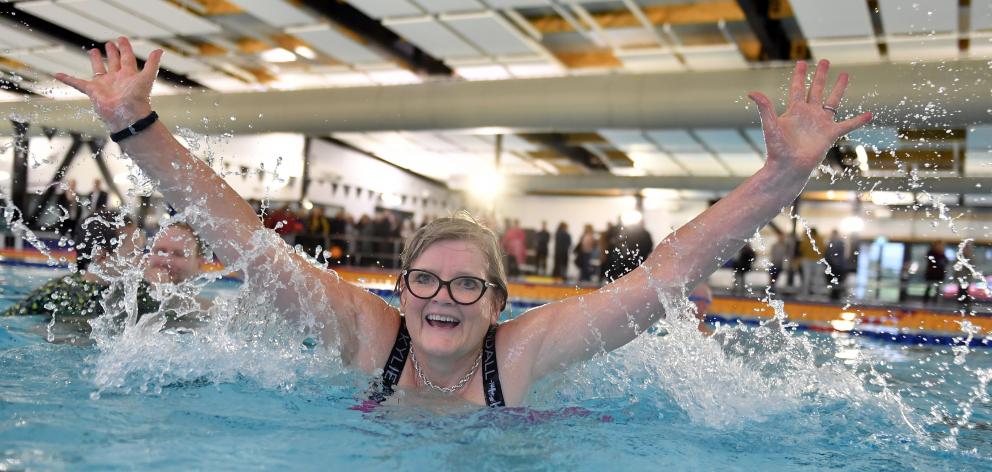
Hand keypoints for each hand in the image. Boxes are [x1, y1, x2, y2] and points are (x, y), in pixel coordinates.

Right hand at [53, 37, 161, 130]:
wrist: (127, 116)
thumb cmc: (138, 98)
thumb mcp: (146, 78)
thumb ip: (152, 64)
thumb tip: (159, 50)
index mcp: (129, 75)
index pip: (127, 57)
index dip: (125, 48)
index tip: (121, 38)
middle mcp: (117, 79)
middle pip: (114, 62)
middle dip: (112, 53)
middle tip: (109, 43)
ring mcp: (104, 85)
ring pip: (99, 70)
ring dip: (96, 60)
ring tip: (93, 51)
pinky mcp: (92, 91)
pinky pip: (77, 83)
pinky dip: (67, 79)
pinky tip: (57, 74)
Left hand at [748, 60, 871, 177]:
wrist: (788, 168)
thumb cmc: (777, 150)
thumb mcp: (770, 126)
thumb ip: (765, 108)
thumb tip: (752, 92)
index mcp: (794, 111)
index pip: (797, 88)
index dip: (799, 75)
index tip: (801, 62)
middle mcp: (808, 114)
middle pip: (815, 90)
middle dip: (820, 75)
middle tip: (825, 61)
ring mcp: (820, 123)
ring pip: (832, 101)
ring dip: (839, 88)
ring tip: (845, 74)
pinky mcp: (830, 134)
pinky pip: (847, 125)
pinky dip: (858, 120)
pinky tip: (869, 114)